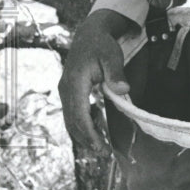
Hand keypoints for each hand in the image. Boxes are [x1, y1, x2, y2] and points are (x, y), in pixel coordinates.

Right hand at [58, 9, 131, 155]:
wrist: (89, 35)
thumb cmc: (101, 45)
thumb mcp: (112, 56)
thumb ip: (116, 73)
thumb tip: (124, 91)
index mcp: (74, 83)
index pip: (79, 115)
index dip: (89, 134)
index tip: (101, 147)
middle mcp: (65, 90)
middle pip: (72, 122)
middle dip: (87, 140)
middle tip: (104, 153)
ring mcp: (65, 92)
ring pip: (71, 121)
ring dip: (84, 136)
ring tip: (101, 148)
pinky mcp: (69, 94)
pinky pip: (73, 115)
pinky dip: (83, 127)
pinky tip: (96, 133)